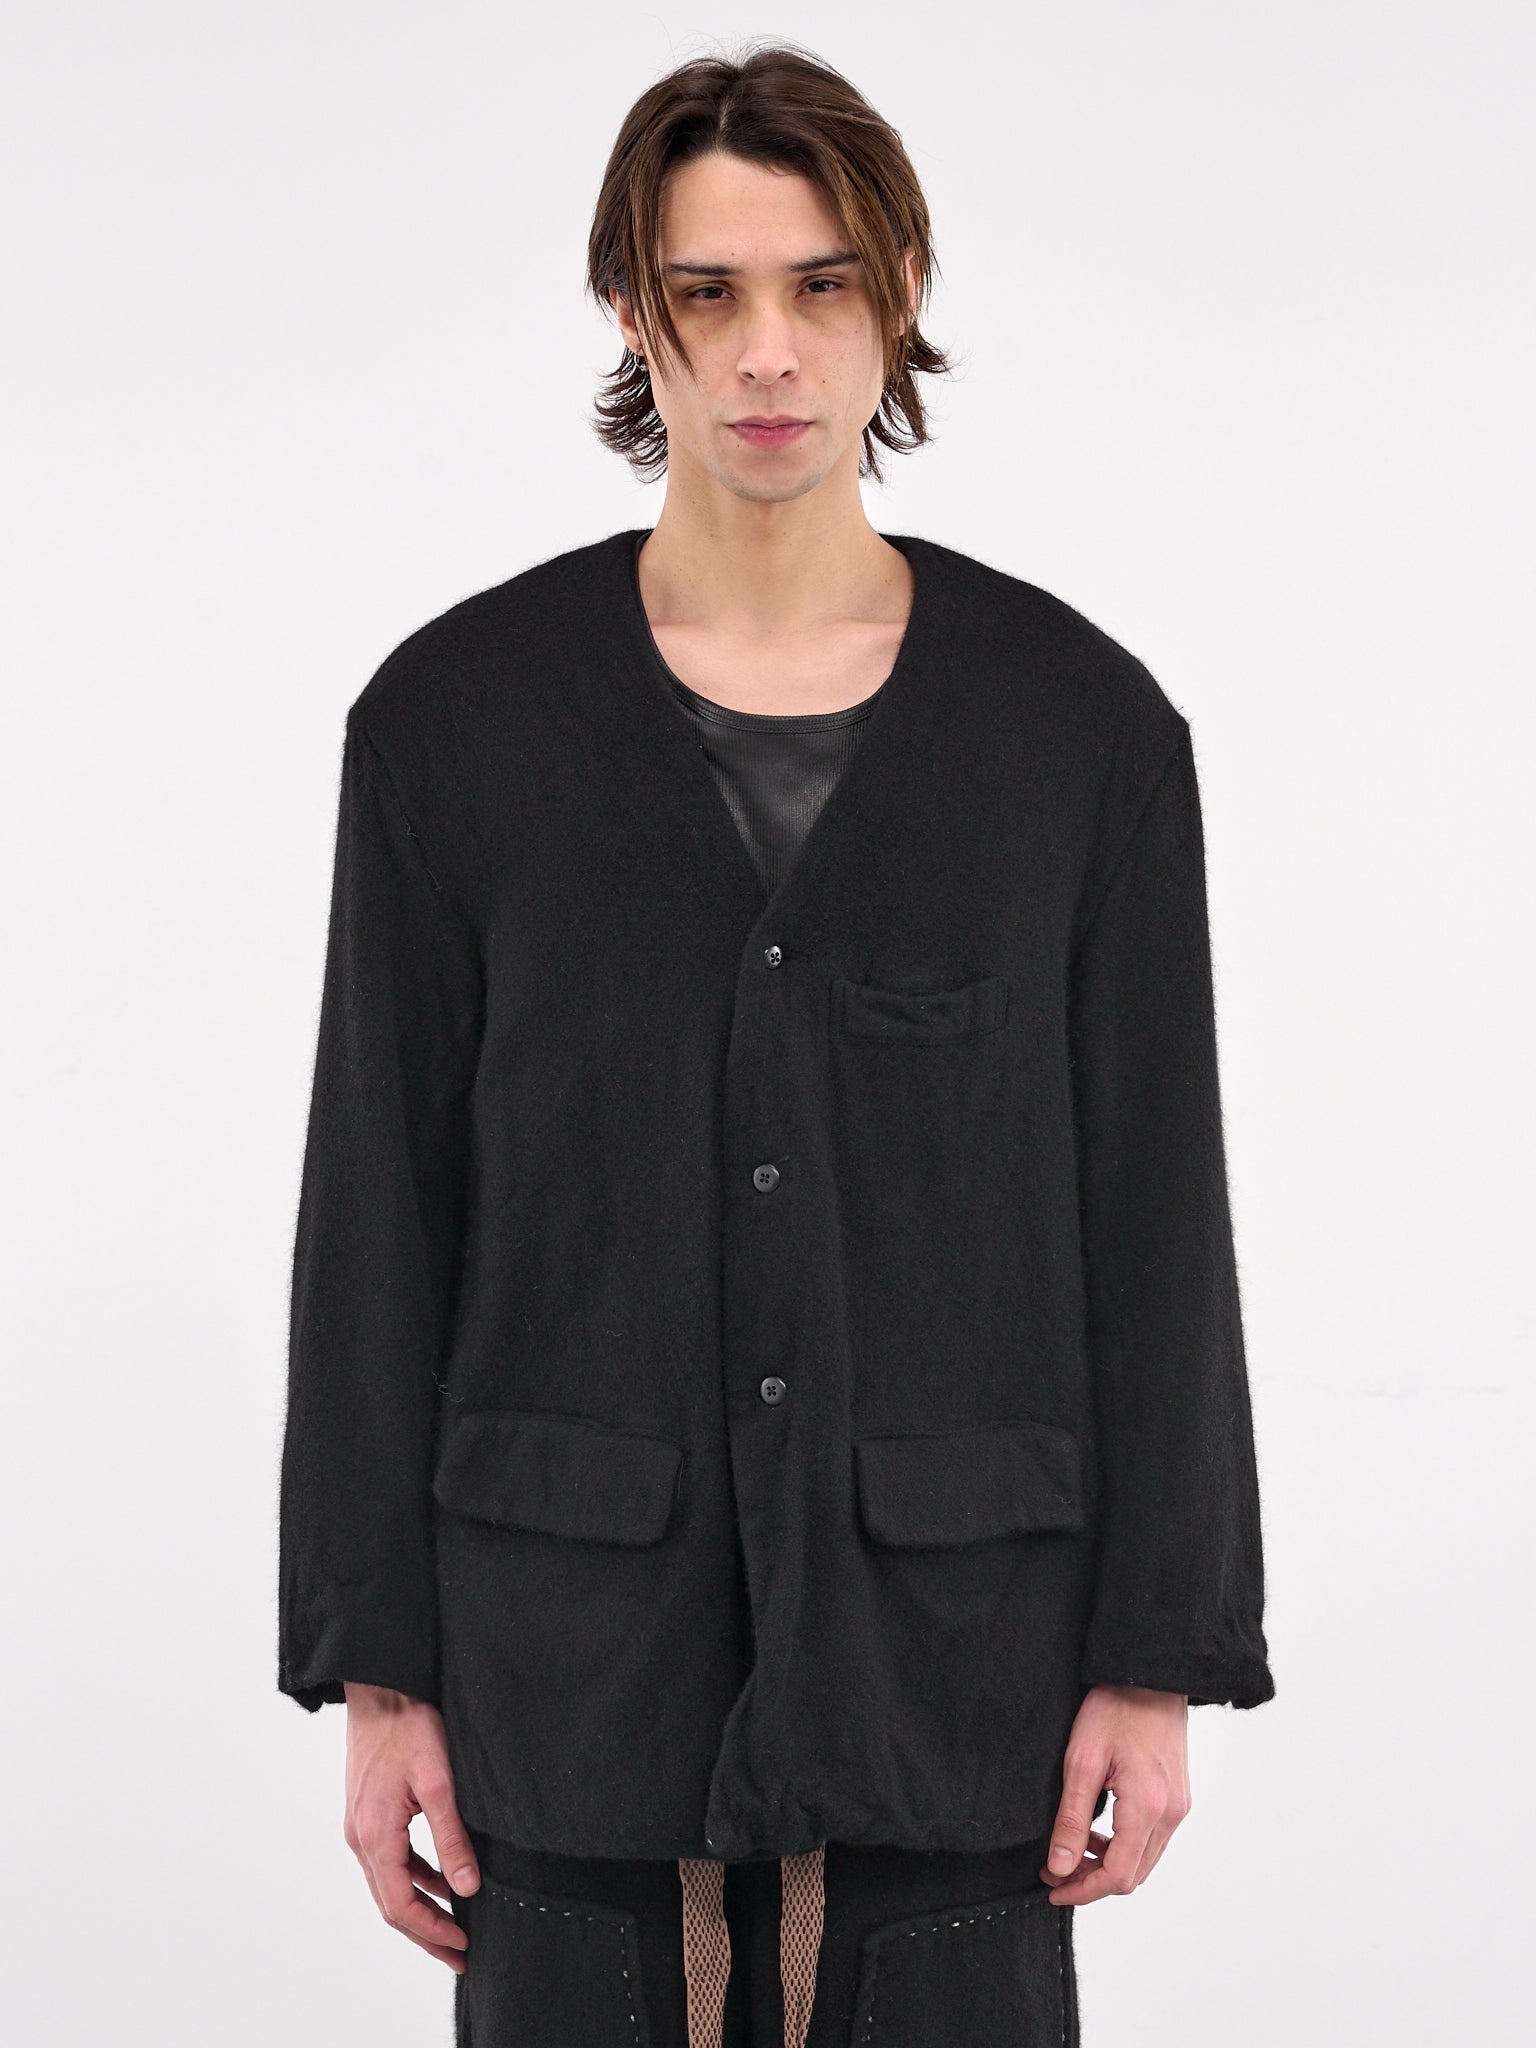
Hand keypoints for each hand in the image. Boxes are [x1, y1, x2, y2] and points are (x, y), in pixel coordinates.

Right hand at [342, 1682, 481, 1971]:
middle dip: (426, 1933)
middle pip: (391, 1904)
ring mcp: (361, 1825)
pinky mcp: (369, 1812)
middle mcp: (360, 1837)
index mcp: (375, 1836)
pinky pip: (390, 1860)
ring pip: (389, 1884)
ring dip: (420, 1909)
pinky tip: (440, 1880)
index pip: (400, 1906)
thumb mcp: (439, 1781)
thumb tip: (467, 1888)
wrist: (380, 1687)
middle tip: (460, 1955)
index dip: (431, 1933)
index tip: (462, 1948)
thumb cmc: (408, 1724)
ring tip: (454, 1928)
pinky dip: (415, 1878)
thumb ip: (452, 1837)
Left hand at [1039, 1685, 1189, 1904]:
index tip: (1053, 1889)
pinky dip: (1125, 1847)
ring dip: (1108, 1865)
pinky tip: (1098, 1832)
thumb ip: (1071, 1819)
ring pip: (1144, 1860)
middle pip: (1134, 1875)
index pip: (1118, 1876)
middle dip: (1092, 1881)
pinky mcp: (1179, 1797)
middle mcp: (1171, 1814)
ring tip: (1071, 1850)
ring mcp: (1179, 1807)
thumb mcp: (1081, 1761)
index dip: (1083, 1891)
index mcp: (1148, 1807)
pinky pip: (1153, 1839)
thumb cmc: (1115, 1707)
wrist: (1150, 1675)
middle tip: (1055, 1870)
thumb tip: (1059, 1866)